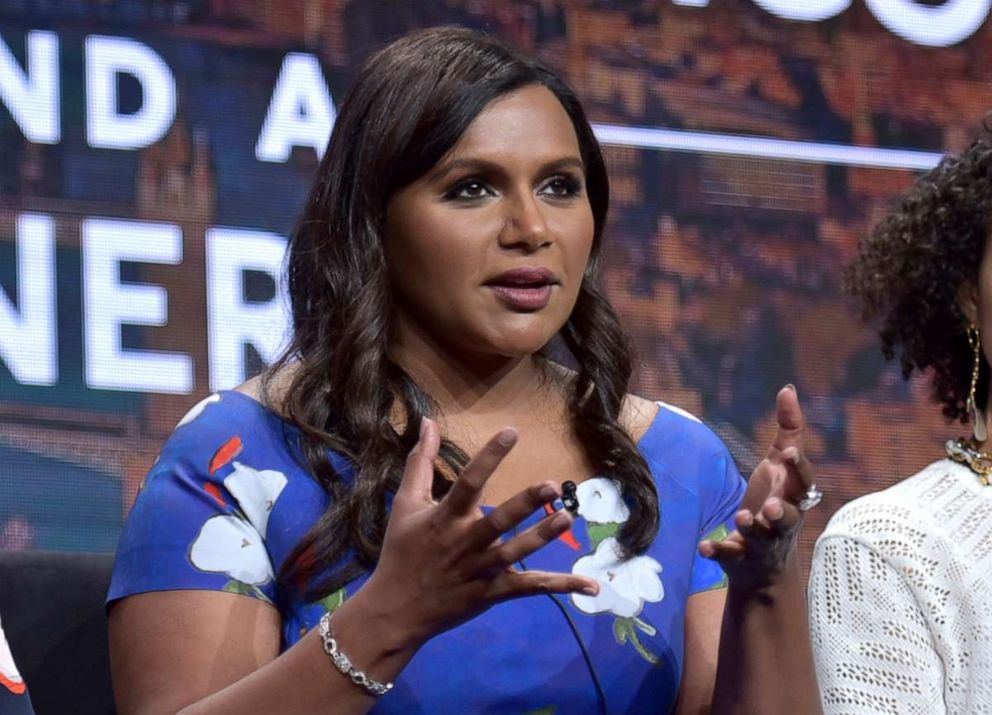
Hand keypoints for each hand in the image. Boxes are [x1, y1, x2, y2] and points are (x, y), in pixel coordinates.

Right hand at [358, 418, 599, 646]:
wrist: (395, 610)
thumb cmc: (401, 552)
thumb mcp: (405, 504)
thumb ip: (420, 462)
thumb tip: (428, 421)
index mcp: (444, 518)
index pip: (468, 482)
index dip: (489, 457)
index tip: (512, 432)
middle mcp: (465, 543)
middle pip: (498, 521)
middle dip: (524, 504)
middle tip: (551, 485)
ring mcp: (480, 570)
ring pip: (516, 552)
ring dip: (542, 536)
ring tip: (566, 518)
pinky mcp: (492, 593)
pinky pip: (530, 587)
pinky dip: (561, 586)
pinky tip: (591, 585)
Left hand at [699, 385, 814, 590]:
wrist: (765, 564)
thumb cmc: (775, 502)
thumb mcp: (781, 467)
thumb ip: (788, 430)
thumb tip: (788, 388)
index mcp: (793, 497)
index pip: (802, 483)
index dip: (798, 468)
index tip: (790, 453)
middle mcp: (781, 522)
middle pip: (787, 518)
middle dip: (781, 512)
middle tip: (772, 506)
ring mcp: (761, 543)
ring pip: (760, 538)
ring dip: (751, 528)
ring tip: (741, 517)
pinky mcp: (739, 558)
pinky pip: (729, 556)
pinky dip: (718, 551)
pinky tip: (705, 546)